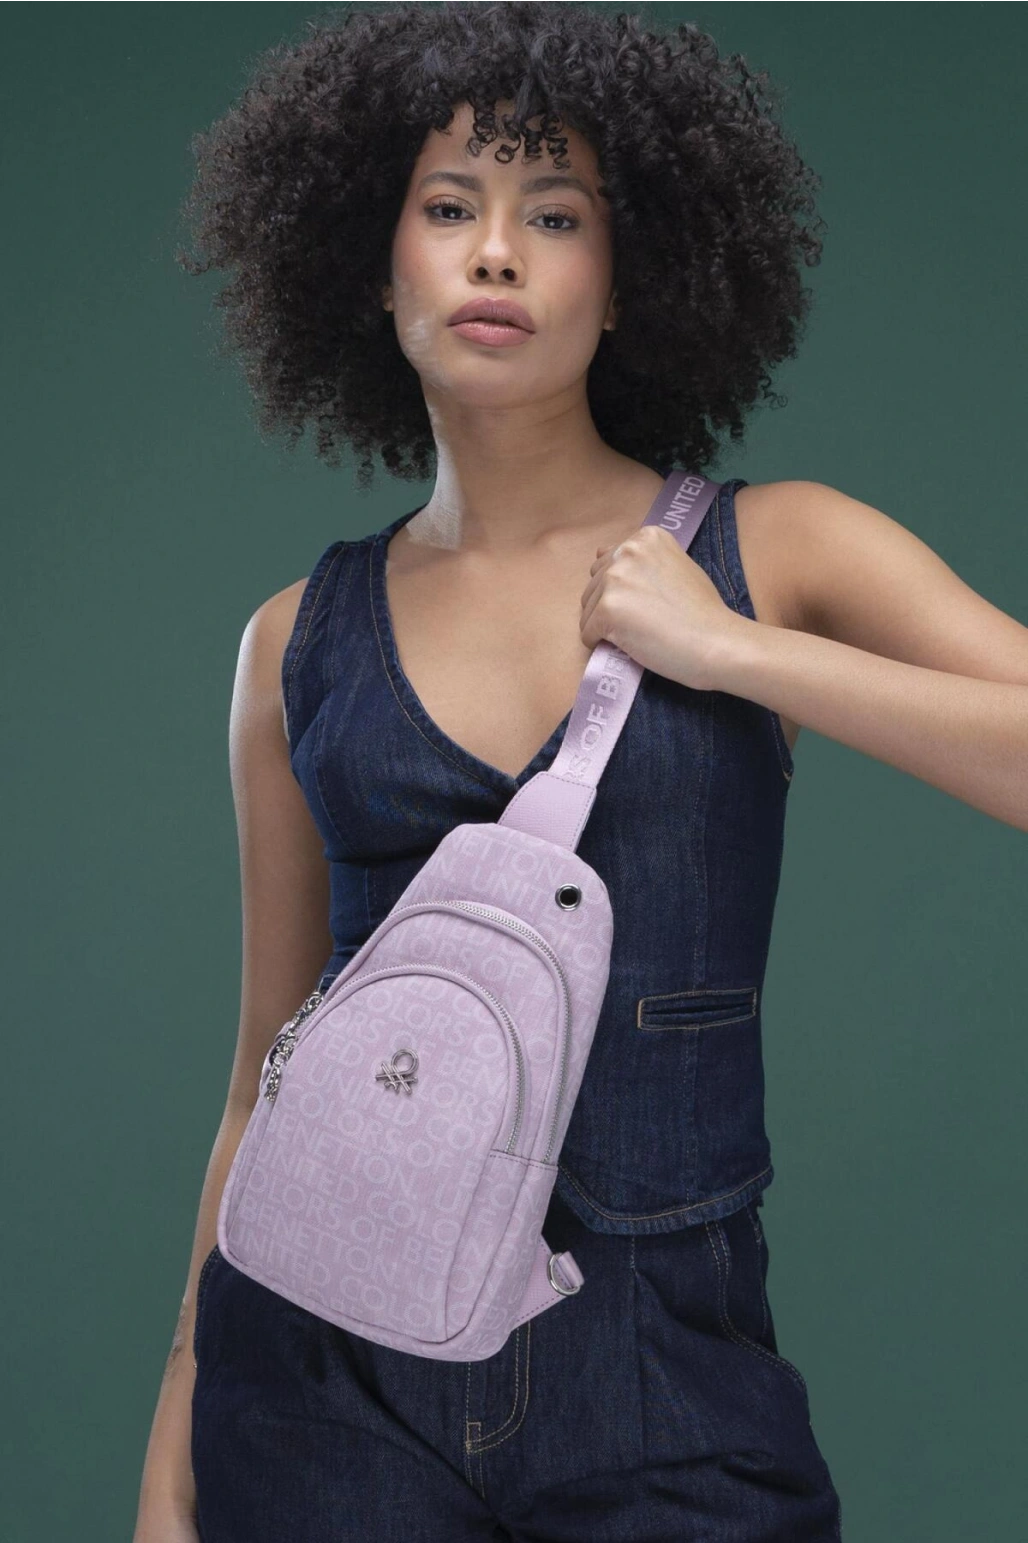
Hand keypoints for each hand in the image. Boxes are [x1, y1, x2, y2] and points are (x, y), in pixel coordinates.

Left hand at [579, 525, 748, 689]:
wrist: (716, 641)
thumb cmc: (702, 611)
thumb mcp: (674, 566)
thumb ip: (640, 559)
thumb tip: (602, 552)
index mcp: (645, 537)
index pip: (608, 562)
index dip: (625, 589)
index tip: (650, 601)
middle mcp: (627, 551)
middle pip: (594, 585)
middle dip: (612, 606)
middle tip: (647, 621)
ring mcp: (615, 579)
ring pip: (588, 610)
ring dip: (606, 626)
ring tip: (641, 632)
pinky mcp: (607, 610)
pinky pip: (587, 632)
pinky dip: (601, 644)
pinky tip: (632, 644)